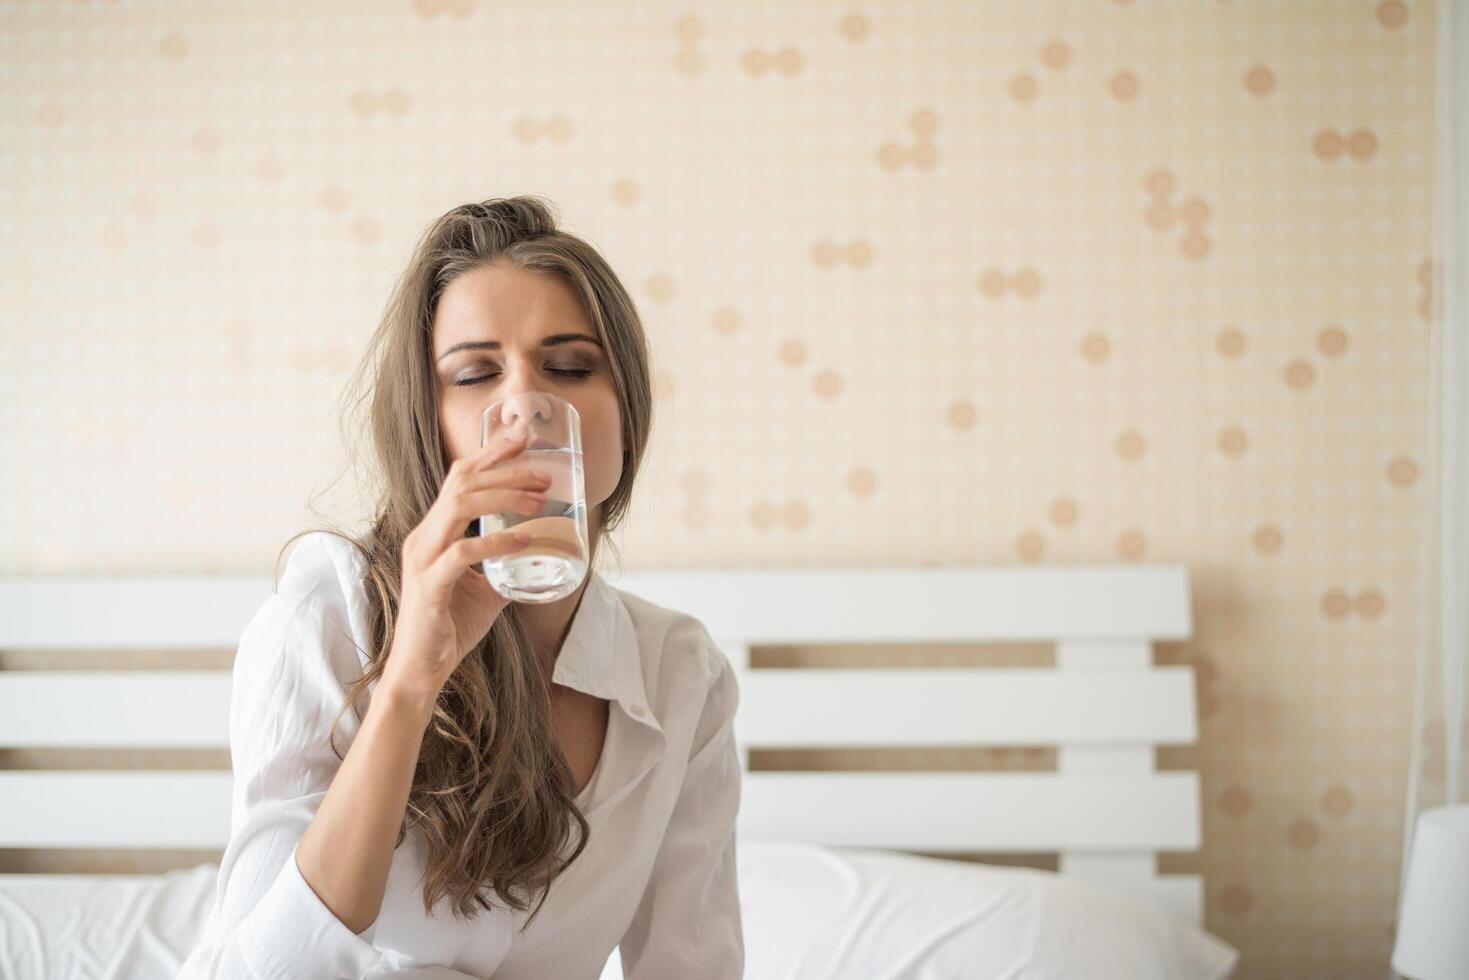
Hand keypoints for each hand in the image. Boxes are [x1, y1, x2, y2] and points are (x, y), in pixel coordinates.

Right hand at [380, 434, 553, 704]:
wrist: (420, 671)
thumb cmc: (448, 628)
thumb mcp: (485, 590)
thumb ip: (505, 569)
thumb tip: (541, 557)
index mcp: (433, 532)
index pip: (458, 479)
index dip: (489, 454)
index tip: (522, 437)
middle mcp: (423, 537)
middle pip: (461, 483)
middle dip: (504, 468)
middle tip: (543, 471)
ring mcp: (423, 559)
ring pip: (459, 507)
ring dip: (504, 497)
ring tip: (539, 498)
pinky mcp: (430, 585)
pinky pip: (463, 552)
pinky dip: (497, 542)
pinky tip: (525, 540)